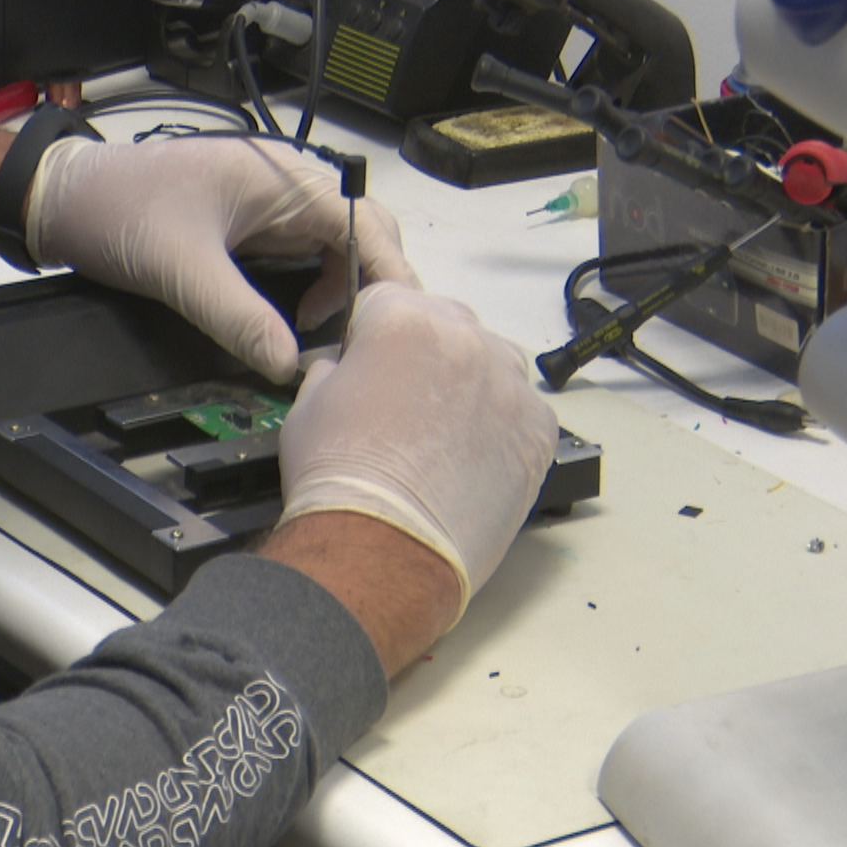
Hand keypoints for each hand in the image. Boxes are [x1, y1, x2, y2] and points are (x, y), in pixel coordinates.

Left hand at [24, 135, 416, 382]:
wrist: (63, 197)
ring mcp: (272, 203)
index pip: (364, 223)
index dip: (389, 275)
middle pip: (362, 233)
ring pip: (337, 247)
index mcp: (280, 177)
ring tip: (323, 338)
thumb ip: (237, 318)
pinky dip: (313, 290)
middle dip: (371, 286)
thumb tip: (289, 367)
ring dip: (341, 292)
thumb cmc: (118, 210)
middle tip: (368, 344)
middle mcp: (286, 183)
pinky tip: (295, 323)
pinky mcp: (254, 225)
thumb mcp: (181, 269)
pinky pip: (305, 256)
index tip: (401, 326)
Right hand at [275, 283, 559, 627]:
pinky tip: (473, 459)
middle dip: (426, 353)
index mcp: (404, 318)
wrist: (381, 547)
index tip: (368, 363)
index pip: (388, 299)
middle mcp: (466, 338)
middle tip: (405, 405)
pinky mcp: (537, 432)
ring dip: (470, 384)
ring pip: (493, 363)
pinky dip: (502, 427)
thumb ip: (333, 370)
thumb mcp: (308, 405)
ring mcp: (509, 385)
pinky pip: (523, 411)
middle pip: (448, 324)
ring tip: (442, 435)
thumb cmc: (338, 478)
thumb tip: (346, 370)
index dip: (371, 334)